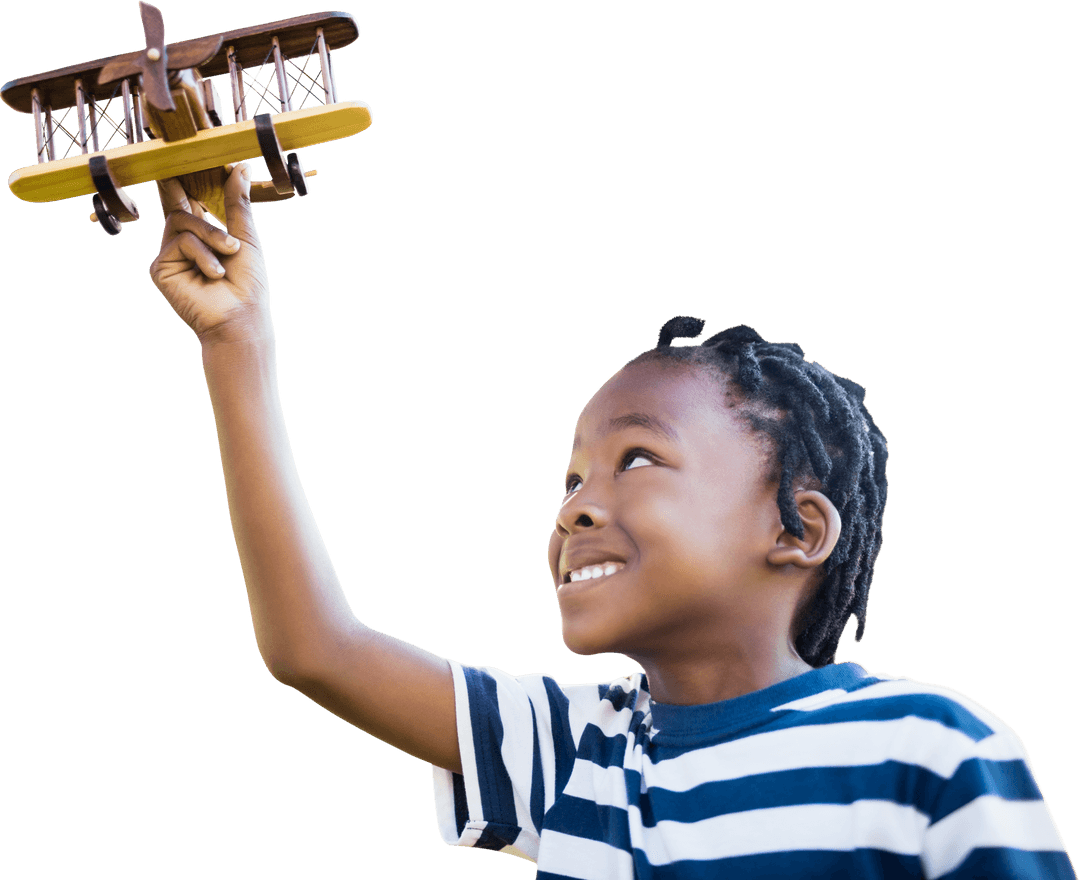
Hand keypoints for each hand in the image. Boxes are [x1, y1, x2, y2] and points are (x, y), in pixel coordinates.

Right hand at [149, 164, 270, 344]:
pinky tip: (215, 273)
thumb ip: (236, 204)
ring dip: (212, 236)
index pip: (188, 202)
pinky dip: (203, 254)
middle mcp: (181, 244)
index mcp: (201, 236)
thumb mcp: (244, 237)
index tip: (188, 160)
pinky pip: (180, 242)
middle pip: (180, 208)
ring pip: (181, 221)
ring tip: (229, 256)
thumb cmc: (247, 284)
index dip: (187, 183)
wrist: (241, 317)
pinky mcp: (160, 269)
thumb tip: (239, 167)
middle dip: (204, 210)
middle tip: (223, 219)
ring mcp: (169, 256)